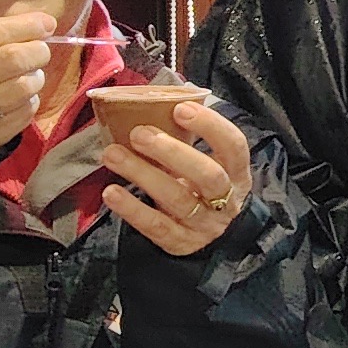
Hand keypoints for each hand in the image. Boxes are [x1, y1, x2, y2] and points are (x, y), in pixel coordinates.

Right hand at [0, 13, 56, 150]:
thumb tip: (37, 25)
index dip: (23, 25)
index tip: (46, 23)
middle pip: (11, 59)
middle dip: (37, 50)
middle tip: (39, 50)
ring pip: (22, 87)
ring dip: (36, 77)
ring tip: (30, 75)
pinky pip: (24, 113)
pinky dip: (30, 101)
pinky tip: (21, 98)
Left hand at [102, 100, 254, 258]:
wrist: (216, 241)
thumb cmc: (205, 192)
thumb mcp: (210, 167)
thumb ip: (189, 143)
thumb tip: (150, 105)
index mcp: (236, 173)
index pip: (234, 146)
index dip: (210, 126)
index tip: (180, 109)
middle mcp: (225, 199)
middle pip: (207, 175)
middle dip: (172, 151)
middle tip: (139, 133)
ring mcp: (204, 224)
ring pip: (177, 199)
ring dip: (142, 174)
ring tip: (112, 154)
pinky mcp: (180, 242)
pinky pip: (156, 226)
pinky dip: (132, 208)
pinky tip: (111, 191)